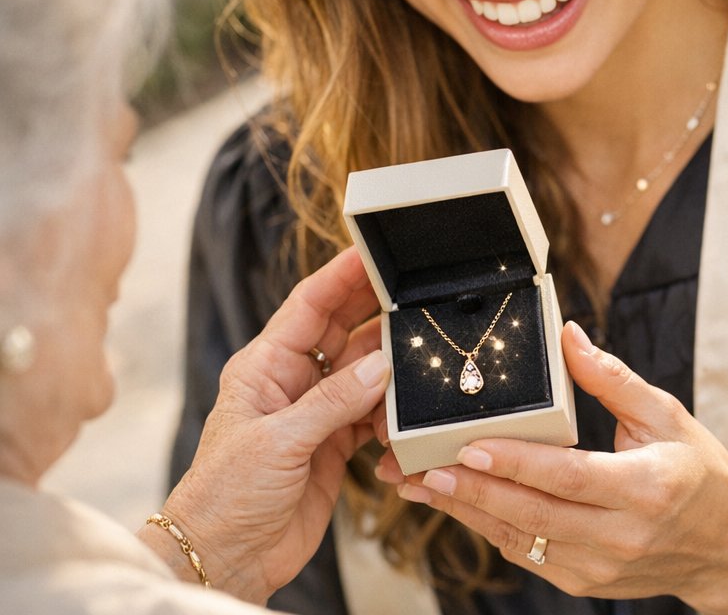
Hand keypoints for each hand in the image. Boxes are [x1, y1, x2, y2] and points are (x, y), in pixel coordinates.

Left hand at [150, 247, 386, 603]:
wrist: (225, 561)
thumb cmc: (225, 496)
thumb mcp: (277, 441)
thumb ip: (333, 401)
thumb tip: (381, 366)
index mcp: (265, 365)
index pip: (309, 305)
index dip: (341, 275)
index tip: (372, 251)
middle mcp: (292, 381)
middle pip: (342, 329)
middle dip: (375, 308)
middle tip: (413, 289)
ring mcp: (315, 411)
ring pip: (363, 370)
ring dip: (388, 366)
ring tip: (418, 354)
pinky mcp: (334, 443)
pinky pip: (372, 412)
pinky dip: (389, 411)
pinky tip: (402, 413)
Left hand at [385, 321, 727, 614]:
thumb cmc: (699, 471)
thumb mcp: (665, 414)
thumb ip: (611, 378)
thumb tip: (567, 336)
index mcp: (644, 487)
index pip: (568, 476)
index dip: (515, 463)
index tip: (469, 447)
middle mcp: (621, 535)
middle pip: (533, 515)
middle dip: (472, 492)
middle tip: (424, 470)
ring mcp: (602, 567)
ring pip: (523, 541)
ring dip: (469, 514)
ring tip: (424, 488)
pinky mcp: (588, 582)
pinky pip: (530, 558)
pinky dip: (492, 531)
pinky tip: (461, 507)